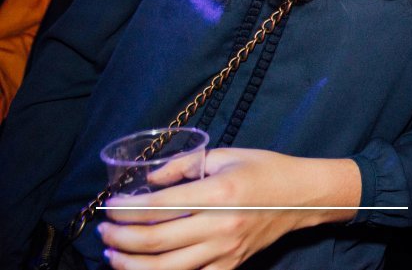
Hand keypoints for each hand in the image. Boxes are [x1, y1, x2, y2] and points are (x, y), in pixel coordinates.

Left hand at [99, 148, 359, 269]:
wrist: (304, 196)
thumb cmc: (266, 169)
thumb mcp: (227, 155)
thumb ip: (185, 164)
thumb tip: (150, 179)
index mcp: (218, 193)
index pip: (158, 206)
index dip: (125, 208)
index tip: (109, 207)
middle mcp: (219, 225)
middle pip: (154, 241)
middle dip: (121, 238)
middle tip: (105, 232)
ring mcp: (224, 251)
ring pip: (165, 269)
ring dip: (131, 264)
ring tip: (114, 254)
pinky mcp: (230, 265)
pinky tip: (144, 269)